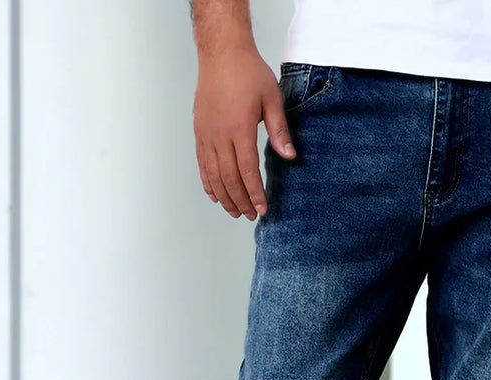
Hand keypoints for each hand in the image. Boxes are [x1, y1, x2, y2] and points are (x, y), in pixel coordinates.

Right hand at [193, 46, 295, 219]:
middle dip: (241, 200)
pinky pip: (202, 163)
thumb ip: (279, 130)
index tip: (262, 209)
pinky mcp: (199, 131)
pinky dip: (208, 182)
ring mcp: (206, 134)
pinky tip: (215, 195)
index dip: (255, 193)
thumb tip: (290, 156)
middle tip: (251, 216)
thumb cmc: (248, 72)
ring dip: (224, 196)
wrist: (222, 52)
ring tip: (235, 212)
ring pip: (213, 174)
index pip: (247, 170)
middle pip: (229, 178)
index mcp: (239, 128)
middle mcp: (219, 134)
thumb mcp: (272, 98)